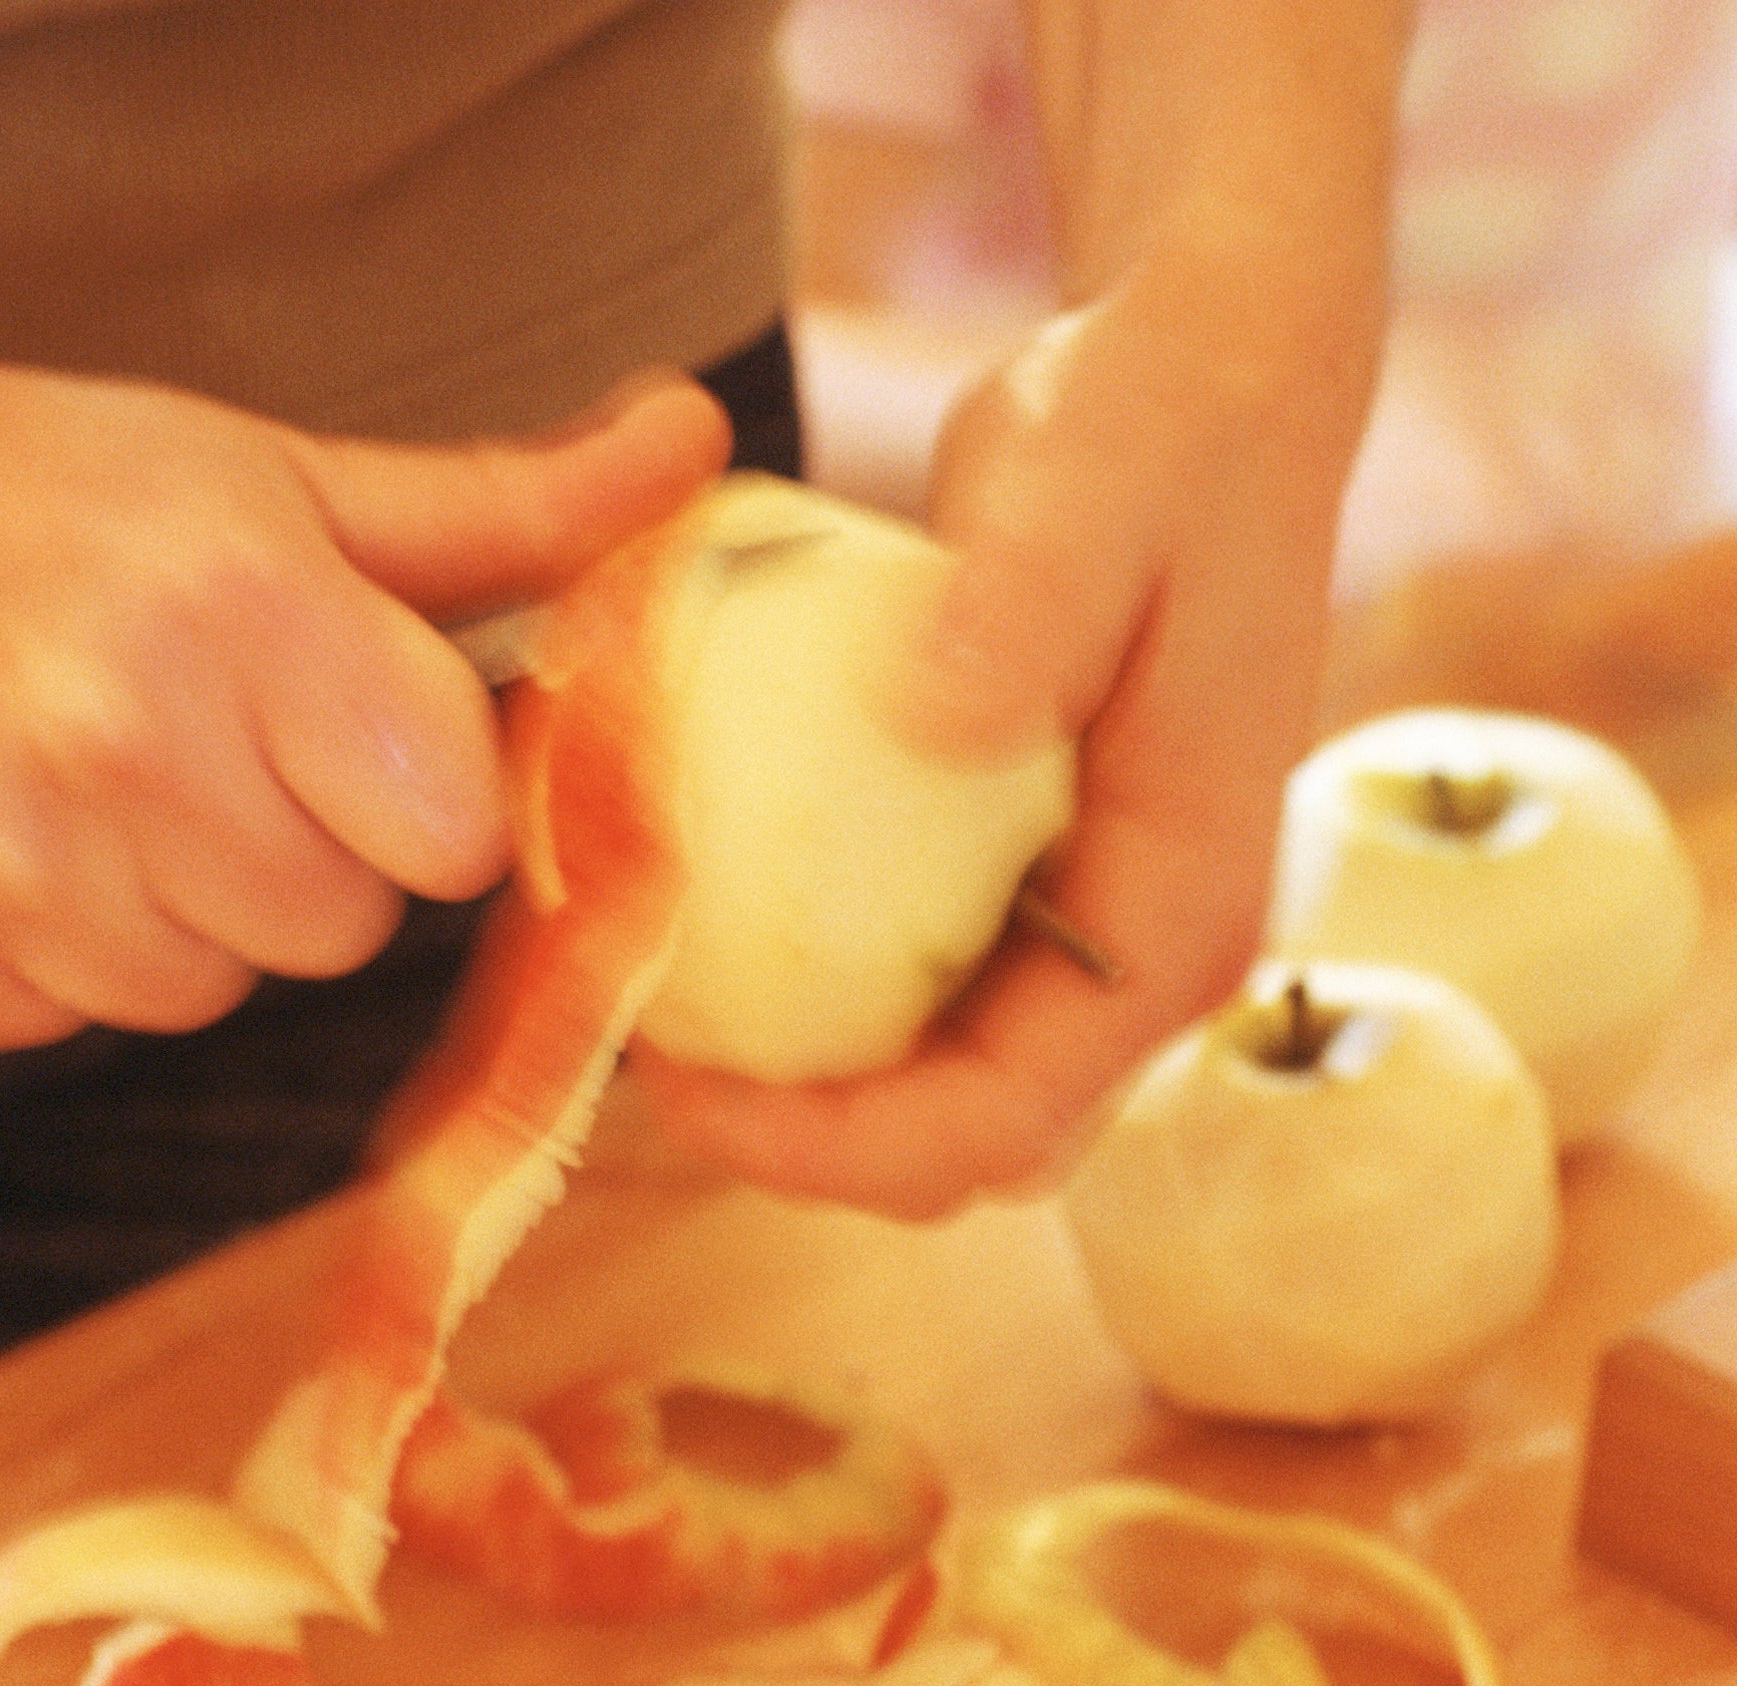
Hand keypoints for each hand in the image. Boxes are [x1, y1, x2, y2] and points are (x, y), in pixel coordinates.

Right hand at [0, 359, 729, 1049]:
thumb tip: (696, 448)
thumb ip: (504, 510)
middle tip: (196, 736)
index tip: (352, 730)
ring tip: (79, 773)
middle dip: (300, 848)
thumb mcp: (278, 478)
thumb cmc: (49, 488)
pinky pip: (64, 1022)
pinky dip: (50, 950)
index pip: (452, 834)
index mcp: (245, 617)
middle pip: (337, 931)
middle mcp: (120, 755)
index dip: (418, 790)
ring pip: (201, 992)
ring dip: (171, 907)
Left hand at [636, 241, 1384, 1216]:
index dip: (845, 1148)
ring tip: (653, 995)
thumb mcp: (1090, 491)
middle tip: (648, 1054)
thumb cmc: (1153, 429)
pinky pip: (909, 972)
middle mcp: (1142, 948)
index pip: (1009, 1116)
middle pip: (964, 1139)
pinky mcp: (1029, 867)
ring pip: (933, 1074)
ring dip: (799, 1073)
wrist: (1196, 377)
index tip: (690, 1092)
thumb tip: (932, 724)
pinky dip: (807, 974)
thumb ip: (1024, 607)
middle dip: (808, 1140)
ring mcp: (1087, 915)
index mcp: (1181, 912)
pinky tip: (696, 906)